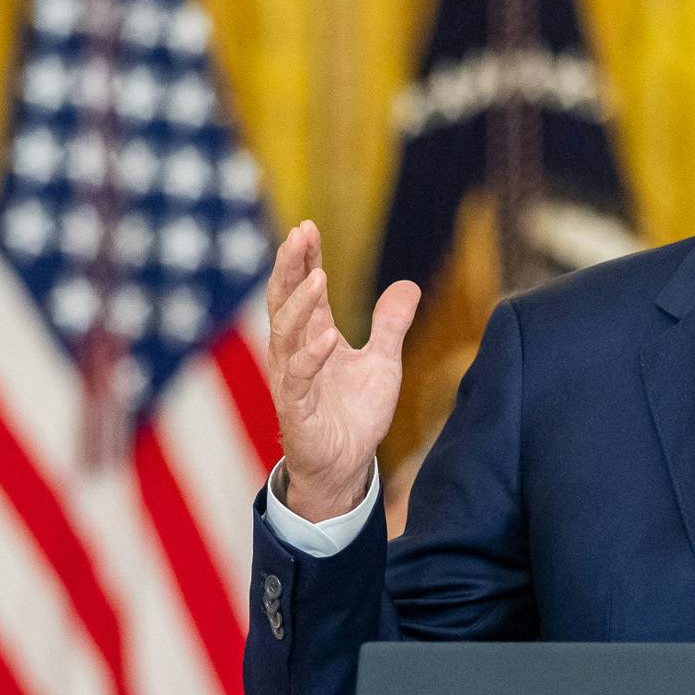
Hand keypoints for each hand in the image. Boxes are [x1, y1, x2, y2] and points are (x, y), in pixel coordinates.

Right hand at [267, 220, 421, 521]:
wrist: (346, 467)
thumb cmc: (355, 415)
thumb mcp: (382, 363)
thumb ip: (390, 325)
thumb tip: (409, 286)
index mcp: (314, 338)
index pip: (304, 290)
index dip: (304, 260)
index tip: (307, 227)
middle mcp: (297, 354)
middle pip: (285, 303)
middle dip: (290, 268)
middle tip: (298, 234)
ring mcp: (293, 381)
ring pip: (286, 336)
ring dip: (300, 306)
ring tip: (317, 277)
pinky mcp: (297, 411)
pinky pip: (300, 380)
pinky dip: (313, 357)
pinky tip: (328, 337)